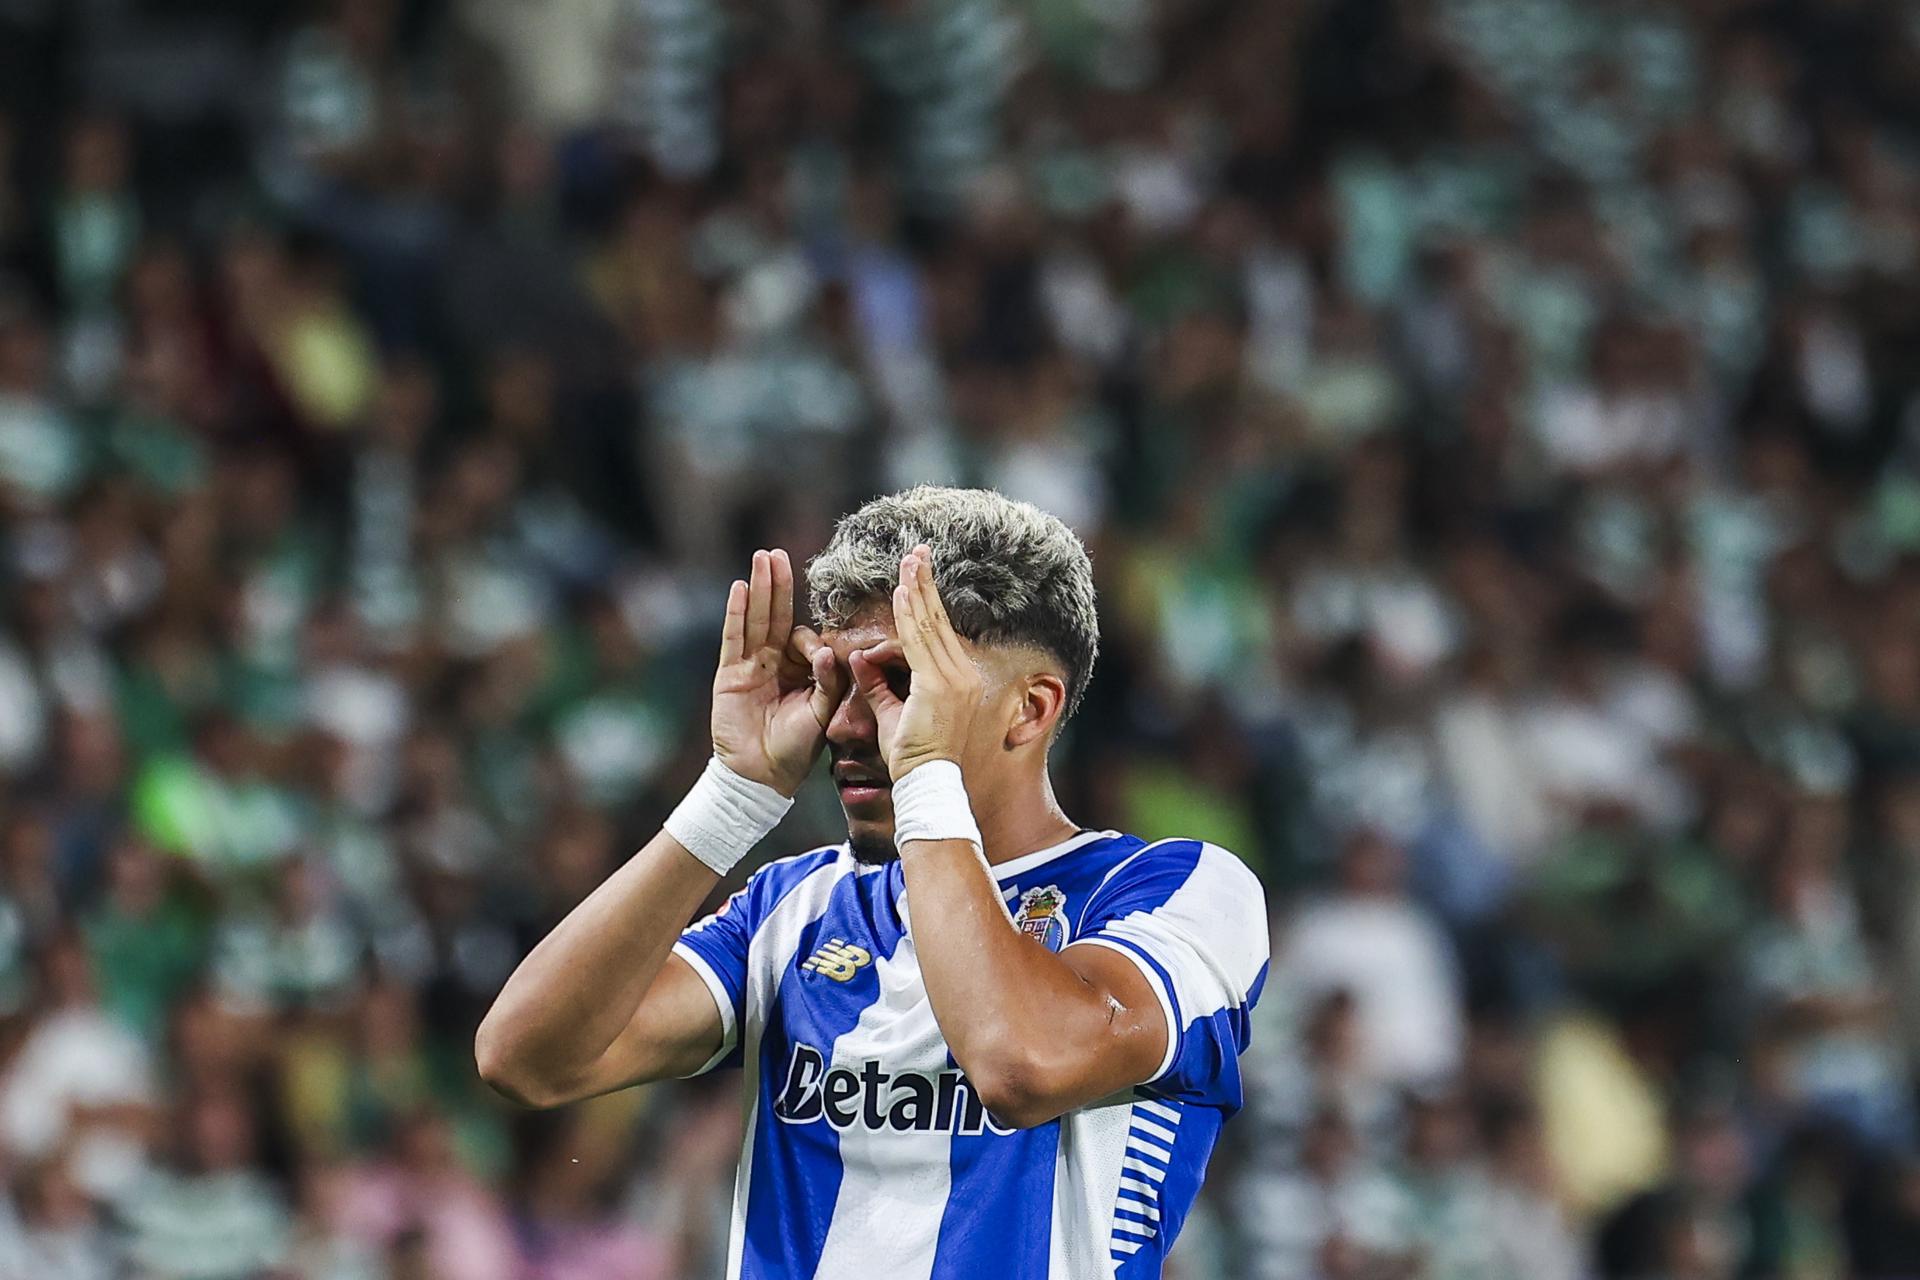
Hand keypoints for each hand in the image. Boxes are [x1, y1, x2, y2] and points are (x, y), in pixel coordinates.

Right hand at [711, 549, 846, 795]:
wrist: (762, 777)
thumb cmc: (795, 750)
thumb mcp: (822, 714)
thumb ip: (829, 683)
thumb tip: (831, 651)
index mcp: (799, 672)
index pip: (806, 640)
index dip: (814, 644)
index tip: (823, 659)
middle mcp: (773, 663)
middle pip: (777, 616)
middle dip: (779, 585)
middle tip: (779, 554)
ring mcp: (749, 666)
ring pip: (755, 619)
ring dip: (760, 588)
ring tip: (763, 558)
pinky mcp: (729, 674)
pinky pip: (733, 638)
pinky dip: (736, 613)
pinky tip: (740, 588)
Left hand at [849, 546, 981, 778]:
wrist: (926, 781)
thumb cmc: (912, 757)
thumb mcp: (891, 713)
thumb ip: (877, 685)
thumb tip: (860, 658)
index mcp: (956, 681)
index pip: (938, 632)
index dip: (927, 602)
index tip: (917, 576)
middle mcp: (960, 675)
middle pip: (939, 620)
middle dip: (926, 584)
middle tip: (917, 551)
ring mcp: (953, 678)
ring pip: (929, 624)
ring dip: (917, 590)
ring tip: (909, 560)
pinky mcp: (939, 683)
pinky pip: (919, 641)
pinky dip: (909, 615)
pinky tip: (901, 592)